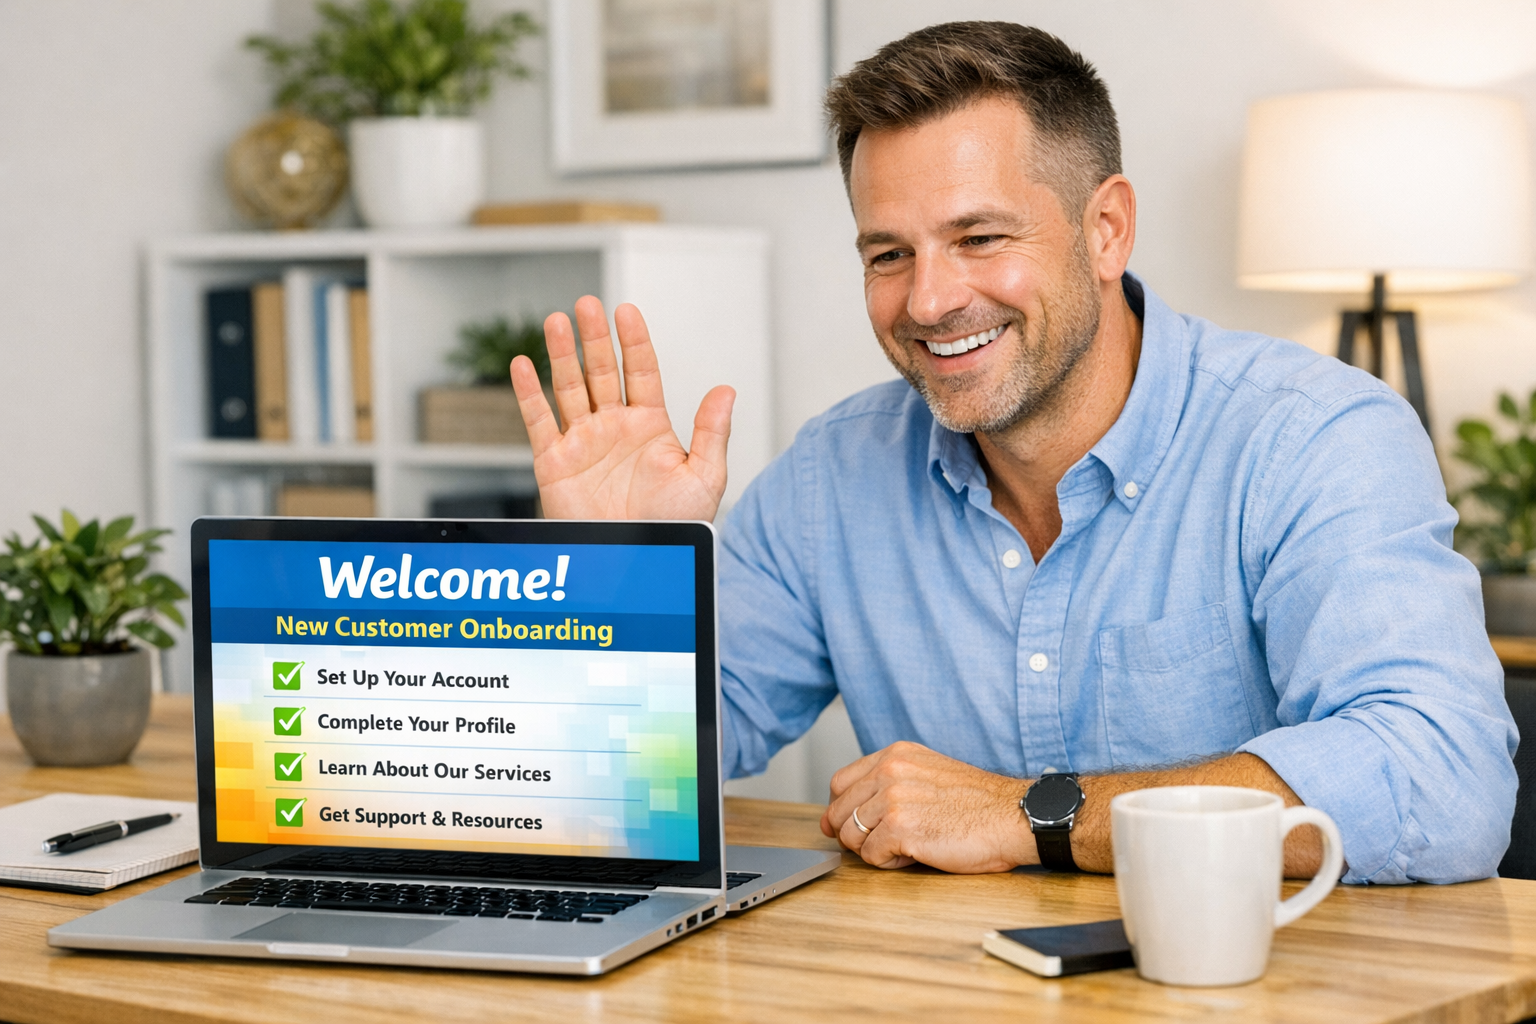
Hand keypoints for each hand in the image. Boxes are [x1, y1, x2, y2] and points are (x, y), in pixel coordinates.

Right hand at [510, 295, 735, 520]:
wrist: (638, 565)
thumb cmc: (674, 526)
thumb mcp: (704, 478)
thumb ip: (712, 433)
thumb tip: (727, 390)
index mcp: (650, 427)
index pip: (640, 372)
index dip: (633, 341)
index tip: (626, 311)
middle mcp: (614, 428)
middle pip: (601, 371)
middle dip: (594, 338)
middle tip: (587, 304)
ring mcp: (583, 443)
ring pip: (568, 388)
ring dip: (562, 355)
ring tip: (557, 320)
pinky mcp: (555, 463)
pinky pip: (539, 422)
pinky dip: (528, 394)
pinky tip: (523, 365)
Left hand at [819, 741, 1035, 872]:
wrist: (1012, 816)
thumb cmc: (978, 803)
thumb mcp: (929, 772)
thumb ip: (892, 781)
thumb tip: (852, 808)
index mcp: (895, 755)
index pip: (841, 782)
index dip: (840, 808)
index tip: (844, 824)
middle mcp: (889, 771)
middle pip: (839, 811)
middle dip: (851, 833)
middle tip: (876, 845)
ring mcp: (892, 799)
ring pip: (850, 837)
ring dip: (874, 849)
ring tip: (906, 847)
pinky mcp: (900, 829)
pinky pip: (871, 856)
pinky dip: (890, 863)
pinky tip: (916, 855)